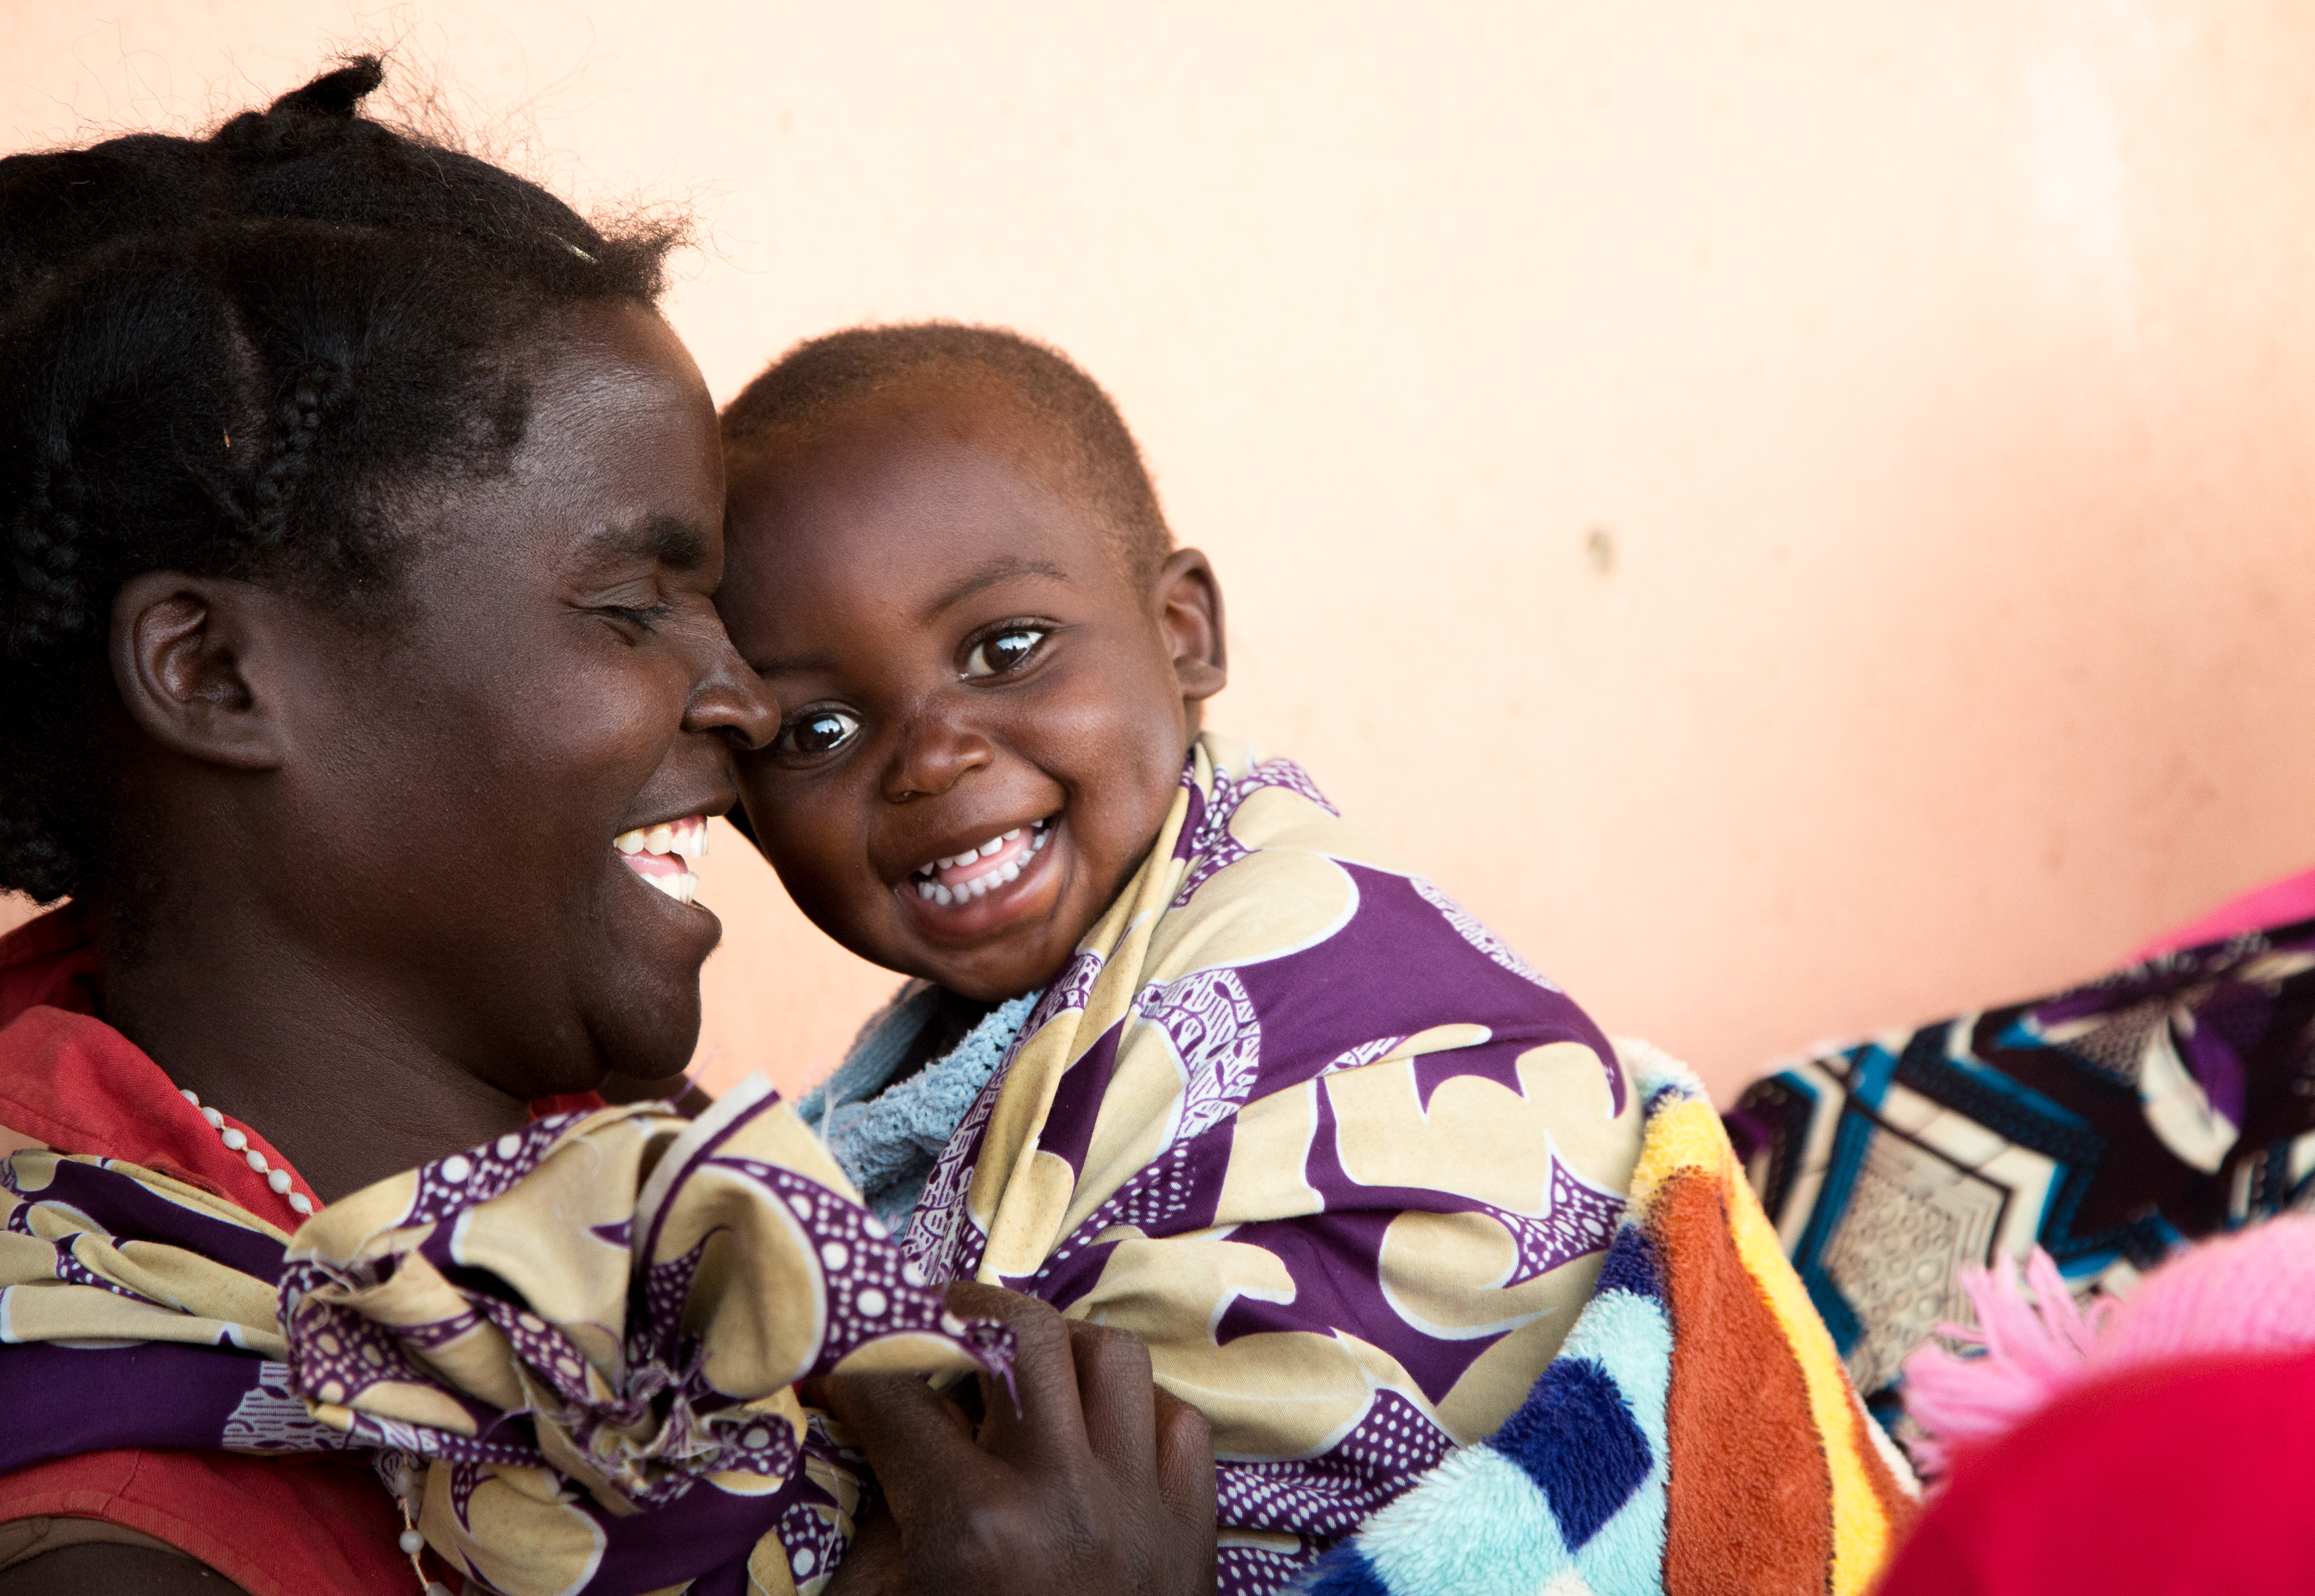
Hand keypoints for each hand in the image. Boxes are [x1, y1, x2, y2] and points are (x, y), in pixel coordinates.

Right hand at [815, 1282, 1215, 1594]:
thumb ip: (873, 1519)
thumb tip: (854, 1425)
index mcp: (973, 1528)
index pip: (900, 1396)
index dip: (855, 1369)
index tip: (840, 1371)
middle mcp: (1064, 1497)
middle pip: (1024, 1333)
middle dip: (969, 1312)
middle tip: (940, 1325)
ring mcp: (1142, 1506)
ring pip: (1112, 1355)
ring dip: (1062, 1349)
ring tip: (1026, 1369)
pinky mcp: (1196, 1527)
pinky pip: (1178, 1418)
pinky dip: (1137, 1409)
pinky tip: (1099, 1430)